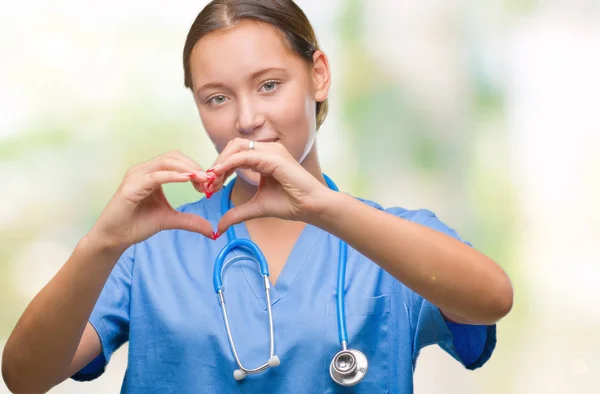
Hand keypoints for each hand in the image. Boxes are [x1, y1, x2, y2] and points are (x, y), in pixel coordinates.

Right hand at [89, 150, 215, 250]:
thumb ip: (189, 221)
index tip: (210, 183)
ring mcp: (136, 176)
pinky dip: (173, 176)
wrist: (114, 238)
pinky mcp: (131, 187)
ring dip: (187, 169)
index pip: (177, 161)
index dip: (195, 168)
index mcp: (152, 174)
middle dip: (194, 166)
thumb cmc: (137, 224)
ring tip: (202, 180)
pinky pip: (155, 176)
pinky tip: (187, 180)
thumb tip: (211, 230)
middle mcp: (143, 170)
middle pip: (174, 157)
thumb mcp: (170, 220)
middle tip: (209, 181)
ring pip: (166, 162)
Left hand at [205, 138, 332, 232]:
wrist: (310, 207)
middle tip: (208, 183)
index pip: (235, 153)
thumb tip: (219, 227)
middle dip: (217, 163)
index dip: (220, 167)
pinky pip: (245, 156)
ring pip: (236, 147)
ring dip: (221, 162)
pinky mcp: (274, 158)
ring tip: (212, 180)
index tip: (210, 186)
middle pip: (232, 146)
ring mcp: (272, 151)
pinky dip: (229, 163)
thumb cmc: (290, 204)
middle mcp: (268, 150)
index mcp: (264, 157)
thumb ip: (237, 213)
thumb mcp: (255, 207)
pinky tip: (219, 174)